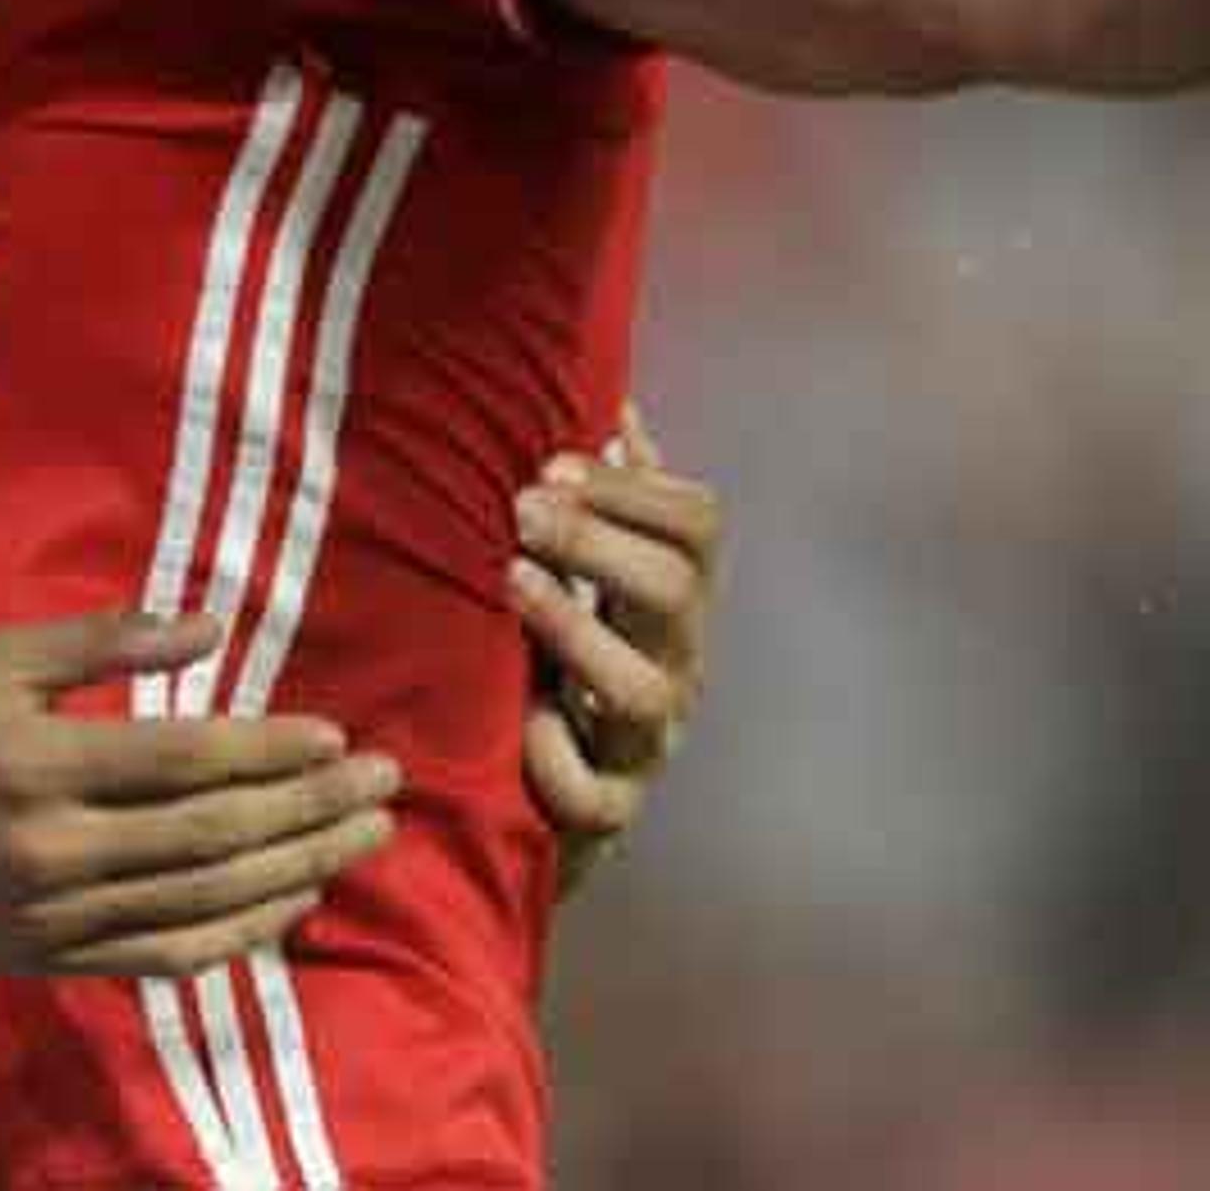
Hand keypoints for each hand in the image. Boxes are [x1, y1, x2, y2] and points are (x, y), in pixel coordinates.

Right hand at [0, 607, 399, 975]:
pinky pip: (167, 958)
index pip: (185, 761)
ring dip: (296, 872)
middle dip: (310, 811)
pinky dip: (239, 935)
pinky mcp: (54, 961)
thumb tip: (210, 625)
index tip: (336, 738)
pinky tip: (290, 905)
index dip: (271, 752)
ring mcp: (57, 917)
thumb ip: (106, 641)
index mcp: (40, 765)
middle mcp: (55, 850)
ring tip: (360, 841)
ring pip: (204, 903)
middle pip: (213, 836)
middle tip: (383, 787)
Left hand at [509, 409, 719, 899]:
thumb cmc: (570, 657)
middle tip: (520, 511)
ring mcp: (647, 741)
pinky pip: (597, 796)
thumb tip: (614, 397)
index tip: (555, 465)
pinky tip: (524, 719)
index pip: (697, 525)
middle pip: (673, 591)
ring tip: (512, 582)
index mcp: (676, 599)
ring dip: (576, 629)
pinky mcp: (607, 811)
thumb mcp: (592, 573)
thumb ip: (612, 493)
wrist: (551, 803)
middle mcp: (676, 663)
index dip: (632, 488)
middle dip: (595, 543)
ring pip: (643, 691)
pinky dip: (559, 759)